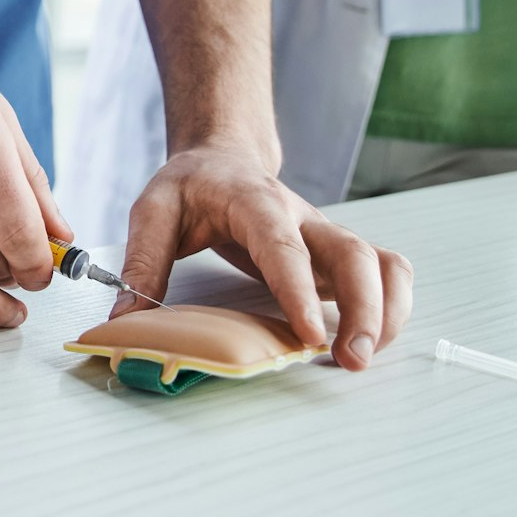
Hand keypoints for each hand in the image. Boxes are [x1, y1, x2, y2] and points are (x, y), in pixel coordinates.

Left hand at [113, 143, 411, 370]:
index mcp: (255, 202)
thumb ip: (143, 261)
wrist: (223, 157)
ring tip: (362, 359)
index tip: (311, 333)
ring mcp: (324, 236)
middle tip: (350, 360)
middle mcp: (302, 217)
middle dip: (363, 308)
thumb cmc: (190, 186)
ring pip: (380, 263)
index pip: (283, 245)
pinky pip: (383, 273)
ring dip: (384, 312)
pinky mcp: (335, 255)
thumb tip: (126, 321)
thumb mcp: (153, 210)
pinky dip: (390, 306)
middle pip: (352, 254)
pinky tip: (370, 340)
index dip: (299, 289)